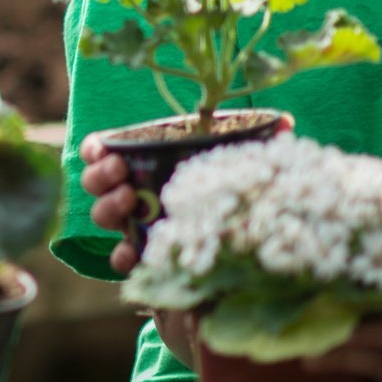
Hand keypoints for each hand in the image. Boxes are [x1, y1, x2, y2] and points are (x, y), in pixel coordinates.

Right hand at [82, 113, 294, 275]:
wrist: (240, 253)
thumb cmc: (232, 192)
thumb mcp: (244, 164)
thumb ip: (262, 143)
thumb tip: (287, 123)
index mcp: (148, 162)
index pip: (104, 149)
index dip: (96, 149)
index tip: (106, 149)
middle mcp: (135, 191)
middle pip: (95, 182)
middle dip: (100, 176)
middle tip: (121, 173)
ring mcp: (137, 224)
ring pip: (103, 216)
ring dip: (107, 208)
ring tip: (131, 203)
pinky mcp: (146, 256)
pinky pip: (121, 258)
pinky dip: (121, 256)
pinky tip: (135, 253)